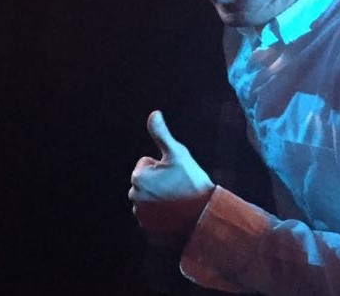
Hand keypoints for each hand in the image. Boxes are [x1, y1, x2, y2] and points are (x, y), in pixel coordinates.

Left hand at [128, 111, 213, 244]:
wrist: (205, 215)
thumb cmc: (192, 182)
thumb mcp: (178, 154)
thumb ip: (161, 134)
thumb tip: (154, 113)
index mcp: (138, 177)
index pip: (146, 164)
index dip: (162, 167)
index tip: (175, 175)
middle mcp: (134, 196)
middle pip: (145, 181)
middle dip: (158, 182)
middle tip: (178, 188)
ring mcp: (140, 213)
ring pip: (148, 197)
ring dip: (159, 198)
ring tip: (178, 201)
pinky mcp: (148, 227)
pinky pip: (150, 214)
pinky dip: (160, 214)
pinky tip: (175, 214)